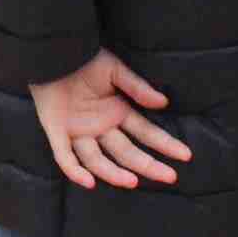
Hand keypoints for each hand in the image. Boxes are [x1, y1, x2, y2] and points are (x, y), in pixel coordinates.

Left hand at [30, 50, 192, 190]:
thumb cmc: (85, 60)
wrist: (53, 54)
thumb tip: (163, 102)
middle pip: (126, 152)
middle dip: (148, 165)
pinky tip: (89, 182)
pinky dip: (75, 171)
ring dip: (114, 173)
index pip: (145, 132)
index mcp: (117, 111)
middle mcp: (100, 127)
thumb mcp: (114, 70)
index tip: (185, 154)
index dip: (164, 143)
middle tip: (170, 177)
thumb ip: (137, 87)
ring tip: (133, 182)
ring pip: (98, 160)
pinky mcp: (57, 132)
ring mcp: (79, 132)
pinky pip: (65, 157)